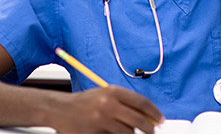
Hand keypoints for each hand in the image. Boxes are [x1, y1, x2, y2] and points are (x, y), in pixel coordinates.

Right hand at [48, 86, 162, 133]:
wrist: (60, 109)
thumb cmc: (85, 102)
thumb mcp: (105, 95)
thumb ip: (125, 103)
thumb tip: (148, 116)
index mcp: (113, 91)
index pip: (141, 102)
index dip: (154, 112)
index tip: (160, 119)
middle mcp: (108, 104)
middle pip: (138, 120)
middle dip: (149, 128)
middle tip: (152, 132)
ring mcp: (101, 119)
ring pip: (128, 133)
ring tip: (123, 130)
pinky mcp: (94, 132)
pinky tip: (110, 132)